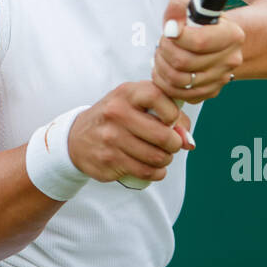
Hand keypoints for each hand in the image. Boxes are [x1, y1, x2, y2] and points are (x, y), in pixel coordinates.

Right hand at [66, 81, 195, 186]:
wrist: (77, 138)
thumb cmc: (117, 118)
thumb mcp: (137, 105)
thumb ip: (169, 114)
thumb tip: (188, 141)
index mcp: (126, 93)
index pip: (158, 96)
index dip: (173, 112)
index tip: (170, 120)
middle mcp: (116, 113)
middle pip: (163, 135)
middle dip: (174, 144)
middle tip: (171, 145)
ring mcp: (111, 137)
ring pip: (156, 157)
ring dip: (166, 160)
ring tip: (162, 156)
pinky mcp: (108, 160)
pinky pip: (145, 172)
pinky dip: (156, 173)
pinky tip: (153, 168)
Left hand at [151, 0, 243, 103]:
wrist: (217, 41)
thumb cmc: (204, 24)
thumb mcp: (195, 8)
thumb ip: (180, 6)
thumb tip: (171, 23)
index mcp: (232, 35)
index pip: (199, 41)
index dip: (177, 36)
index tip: (168, 29)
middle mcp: (230, 60)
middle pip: (184, 62)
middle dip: (165, 50)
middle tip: (162, 42)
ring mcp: (221, 79)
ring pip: (179, 80)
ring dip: (161, 66)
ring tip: (160, 55)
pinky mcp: (209, 92)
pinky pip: (179, 93)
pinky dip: (164, 82)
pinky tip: (163, 69)